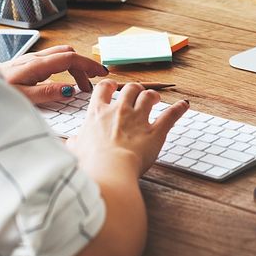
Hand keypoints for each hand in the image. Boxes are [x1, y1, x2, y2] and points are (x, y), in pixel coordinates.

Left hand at [0, 45, 107, 103]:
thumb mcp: (23, 97)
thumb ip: (47, 93)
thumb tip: (70, 90)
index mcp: (37, 65)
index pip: (70, 58)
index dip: (88, 64)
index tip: (101, 74)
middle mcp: (35, 58)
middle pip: (68, 54)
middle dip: (84, 66)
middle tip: (92, 84)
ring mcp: (30, 59)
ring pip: (60, 55)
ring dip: (74, 66)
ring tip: (80, 85)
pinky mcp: (26, 64)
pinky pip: (52, 60)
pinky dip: (64, 68)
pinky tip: (62, 82)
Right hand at [67, 80, 189, 176]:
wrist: (108, 170)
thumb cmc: (90, 163)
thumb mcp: (75, 151)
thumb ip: (75, 144)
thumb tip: (70, 144)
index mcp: (98, 113)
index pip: (103, 89)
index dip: (110, 85)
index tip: (113, 87)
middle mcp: (119, 111)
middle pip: (130, 88)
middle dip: (135, 89)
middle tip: (137, 94)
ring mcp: (138, 119)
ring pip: (149, 96)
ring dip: (153, 95)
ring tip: (156, 98)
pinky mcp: (155, 132)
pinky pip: (170, 115)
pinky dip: (179, 109)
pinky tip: (184, 105)